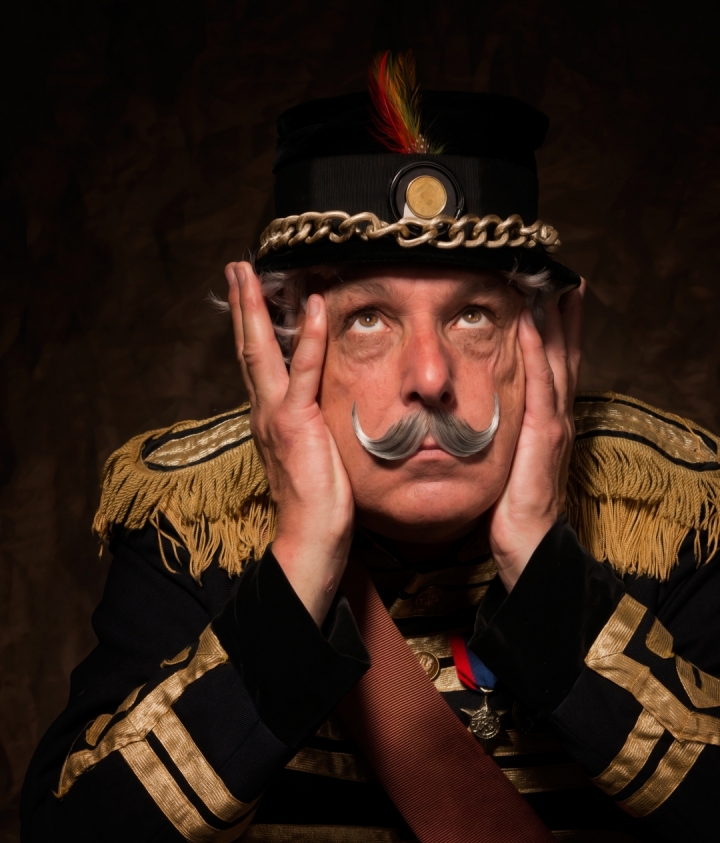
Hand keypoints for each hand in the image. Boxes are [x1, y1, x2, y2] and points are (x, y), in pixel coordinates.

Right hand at [226, 261, 353, 624]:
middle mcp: (264, 413)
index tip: (253, 296)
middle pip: (248, 348)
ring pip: (261, 350)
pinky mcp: (296, 423)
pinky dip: (309, 337)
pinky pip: (304, 372)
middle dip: (243, 304)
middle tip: (237, 267)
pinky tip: (314, 305)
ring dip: (257, 306)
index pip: (260, 365)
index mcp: (269, 420)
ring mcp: (277, 416)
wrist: (309, 541)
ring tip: (251, 270)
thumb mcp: (315, 458)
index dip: (255, 328)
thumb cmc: (317, 507)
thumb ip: (313, 431)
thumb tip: (323, 418)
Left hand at [488, 280, 584, 590]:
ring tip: (556, 285)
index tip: (556, 299)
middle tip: (566, 278)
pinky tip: (531, 323)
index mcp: (547, 422)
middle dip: (567, 316)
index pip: (554, 368)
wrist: (527, 542)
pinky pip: (540, 384)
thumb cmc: (511, 508)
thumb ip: (499, 435)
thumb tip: (477, 416)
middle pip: (565, 356)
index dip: (558, 334)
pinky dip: (536, 351)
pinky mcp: (544, 434)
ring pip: (559, 361)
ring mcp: (554, 423)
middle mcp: (557, 417)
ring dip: (557, 321)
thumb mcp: (504, 461)